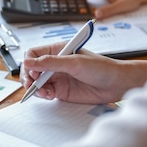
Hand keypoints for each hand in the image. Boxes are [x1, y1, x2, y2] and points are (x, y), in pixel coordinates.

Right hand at [20, 43, 146, 103]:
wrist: (117, 84)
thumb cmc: (102, 68)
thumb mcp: (75, 63)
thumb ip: (51, 63)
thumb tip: (29, 62)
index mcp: (58, 50)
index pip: (34, 53)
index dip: (30, 63)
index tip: (33, 73)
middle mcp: (56, 63)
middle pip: (32, 69)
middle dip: (29, 77)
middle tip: (32, 85)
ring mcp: (58, 77)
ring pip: (37, 82)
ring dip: (36, 88)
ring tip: (44, 93)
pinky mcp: (61, 90)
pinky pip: (45, 92)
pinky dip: (43, 95)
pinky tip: (50, 96)